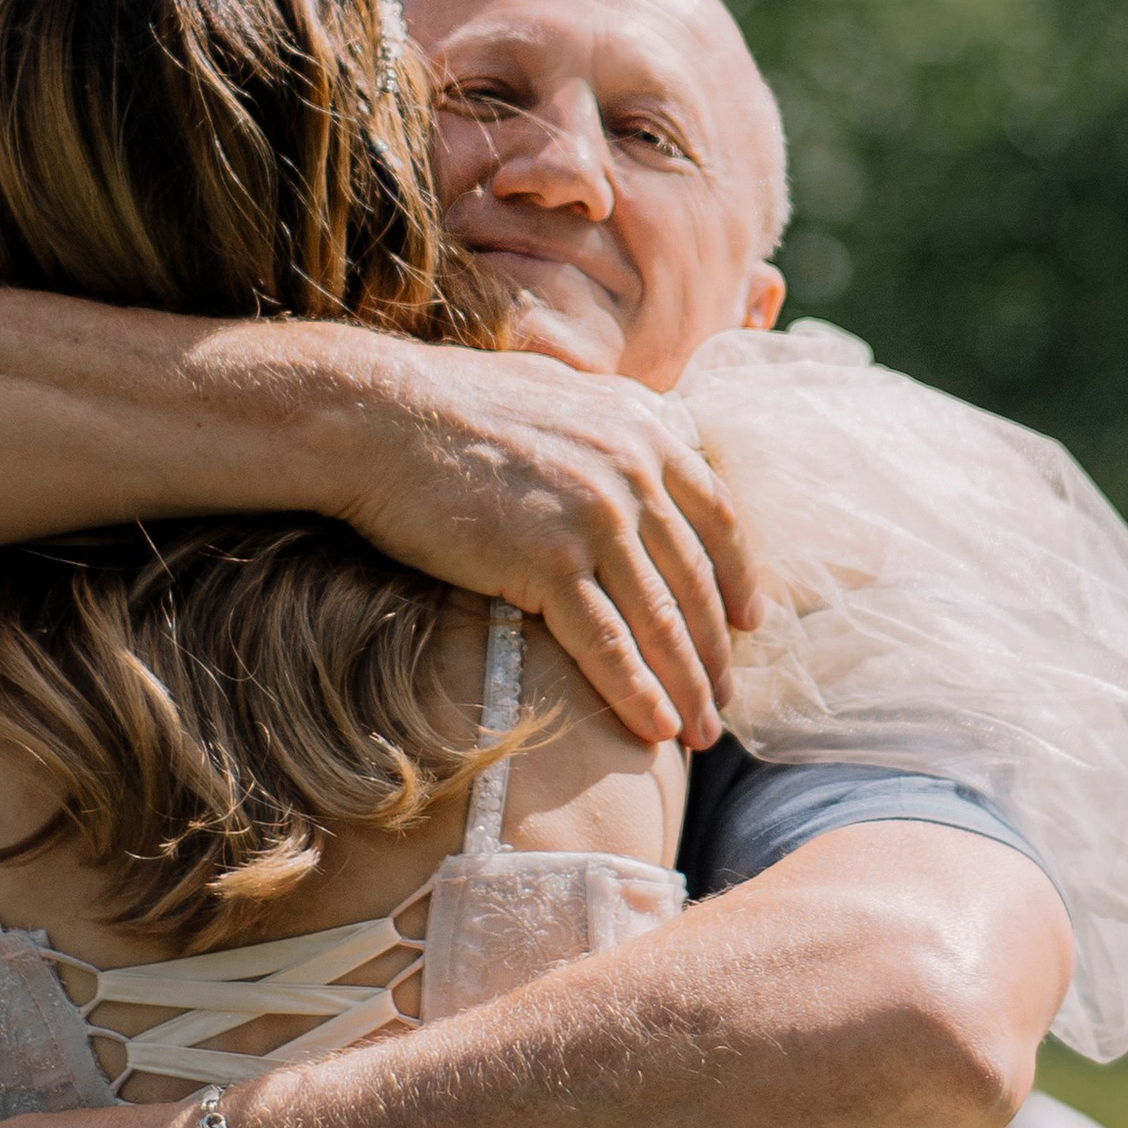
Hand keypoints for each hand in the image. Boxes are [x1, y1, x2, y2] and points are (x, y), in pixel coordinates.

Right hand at [334, 349, 758, 749]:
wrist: (379, 416)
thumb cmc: (451, 405)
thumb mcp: (558, 393)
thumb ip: (609, 426)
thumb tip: (635, 440)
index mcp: (643, 430)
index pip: (716, 516)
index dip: (738, 577)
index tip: (748, 623)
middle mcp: (633, 472)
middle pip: (695, 581)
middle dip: (716, 652)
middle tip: (724, 702)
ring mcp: (595, 517)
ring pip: (660, 621)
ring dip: (687, 687)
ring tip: (700, 734)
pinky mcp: (547, 561)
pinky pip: (606, 643)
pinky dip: (636, 692)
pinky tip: (654, 728)